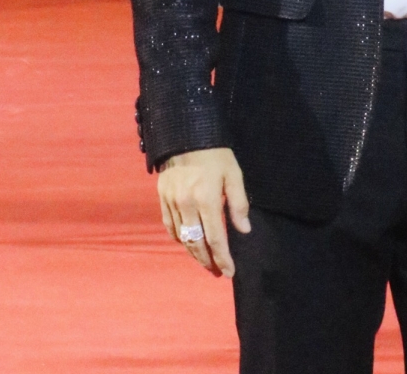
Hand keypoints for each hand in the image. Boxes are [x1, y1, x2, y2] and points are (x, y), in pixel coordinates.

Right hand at [158, 147, 249, 277]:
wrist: (185, 133)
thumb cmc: (215, 153)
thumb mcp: (233, 173)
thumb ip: (238, 203)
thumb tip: (244, 230)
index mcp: (207, 199)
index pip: (215, 238)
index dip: (222, 258)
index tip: (229, 272)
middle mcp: (187, 204)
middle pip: (196, 243)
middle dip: (208, 261)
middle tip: (217, 272)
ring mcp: (172, 202)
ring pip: (182, 238)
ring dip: (193, 253)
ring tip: (205, 261)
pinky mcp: (162, 198)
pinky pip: (169, 227)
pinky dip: (179, 239)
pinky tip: (188, 243)